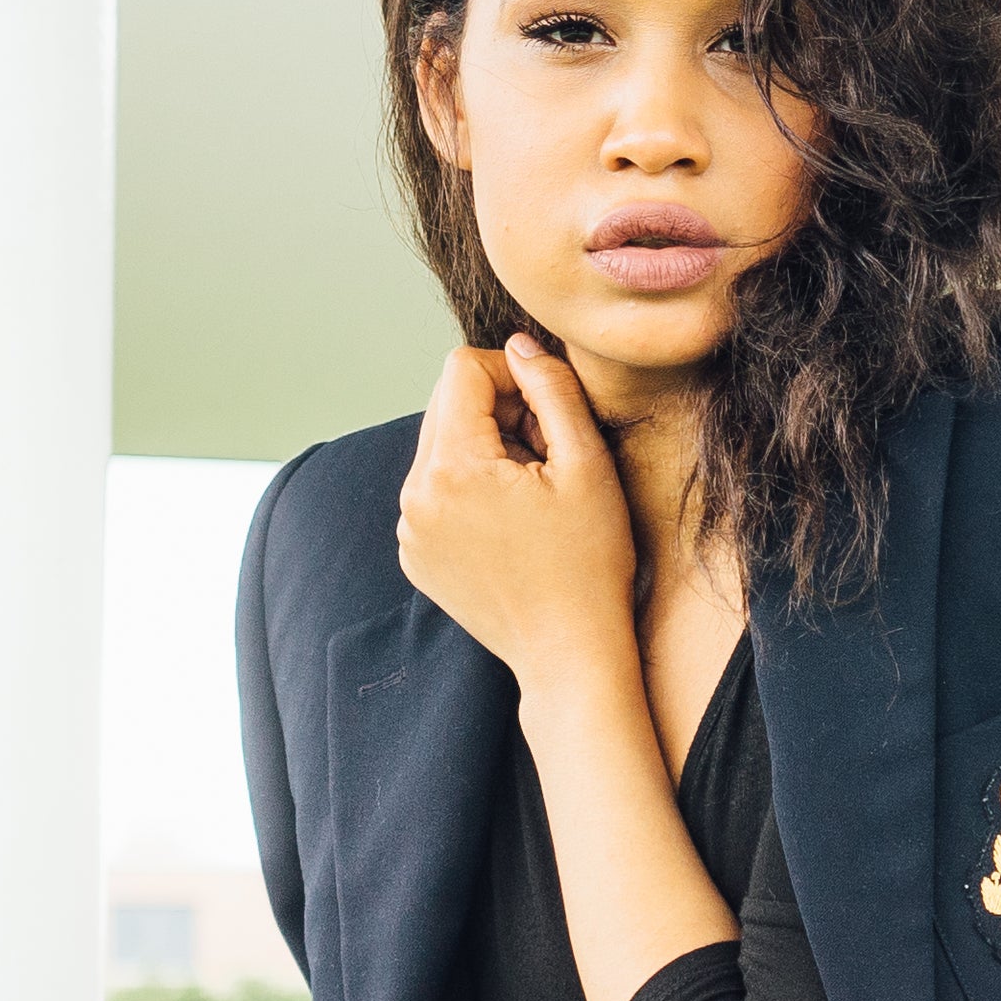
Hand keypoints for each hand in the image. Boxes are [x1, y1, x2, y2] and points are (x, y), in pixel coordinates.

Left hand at [395, 337, 636, 689]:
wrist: (569, 655)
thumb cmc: (590, 564)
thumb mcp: (587, 464)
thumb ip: (552, 388)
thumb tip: (520, 345)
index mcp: (452, 468)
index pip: (462, 370)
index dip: (513, 372)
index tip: (549, 409)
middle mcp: (415, 496)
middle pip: (446, 405)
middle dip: (497, 411)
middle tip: (546, 452)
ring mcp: (410, 529)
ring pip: (441, 446)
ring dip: (485, 449)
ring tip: (532, 492)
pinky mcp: (415, 554)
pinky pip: (434, 491)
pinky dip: (470, 488)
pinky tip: (512, 522)